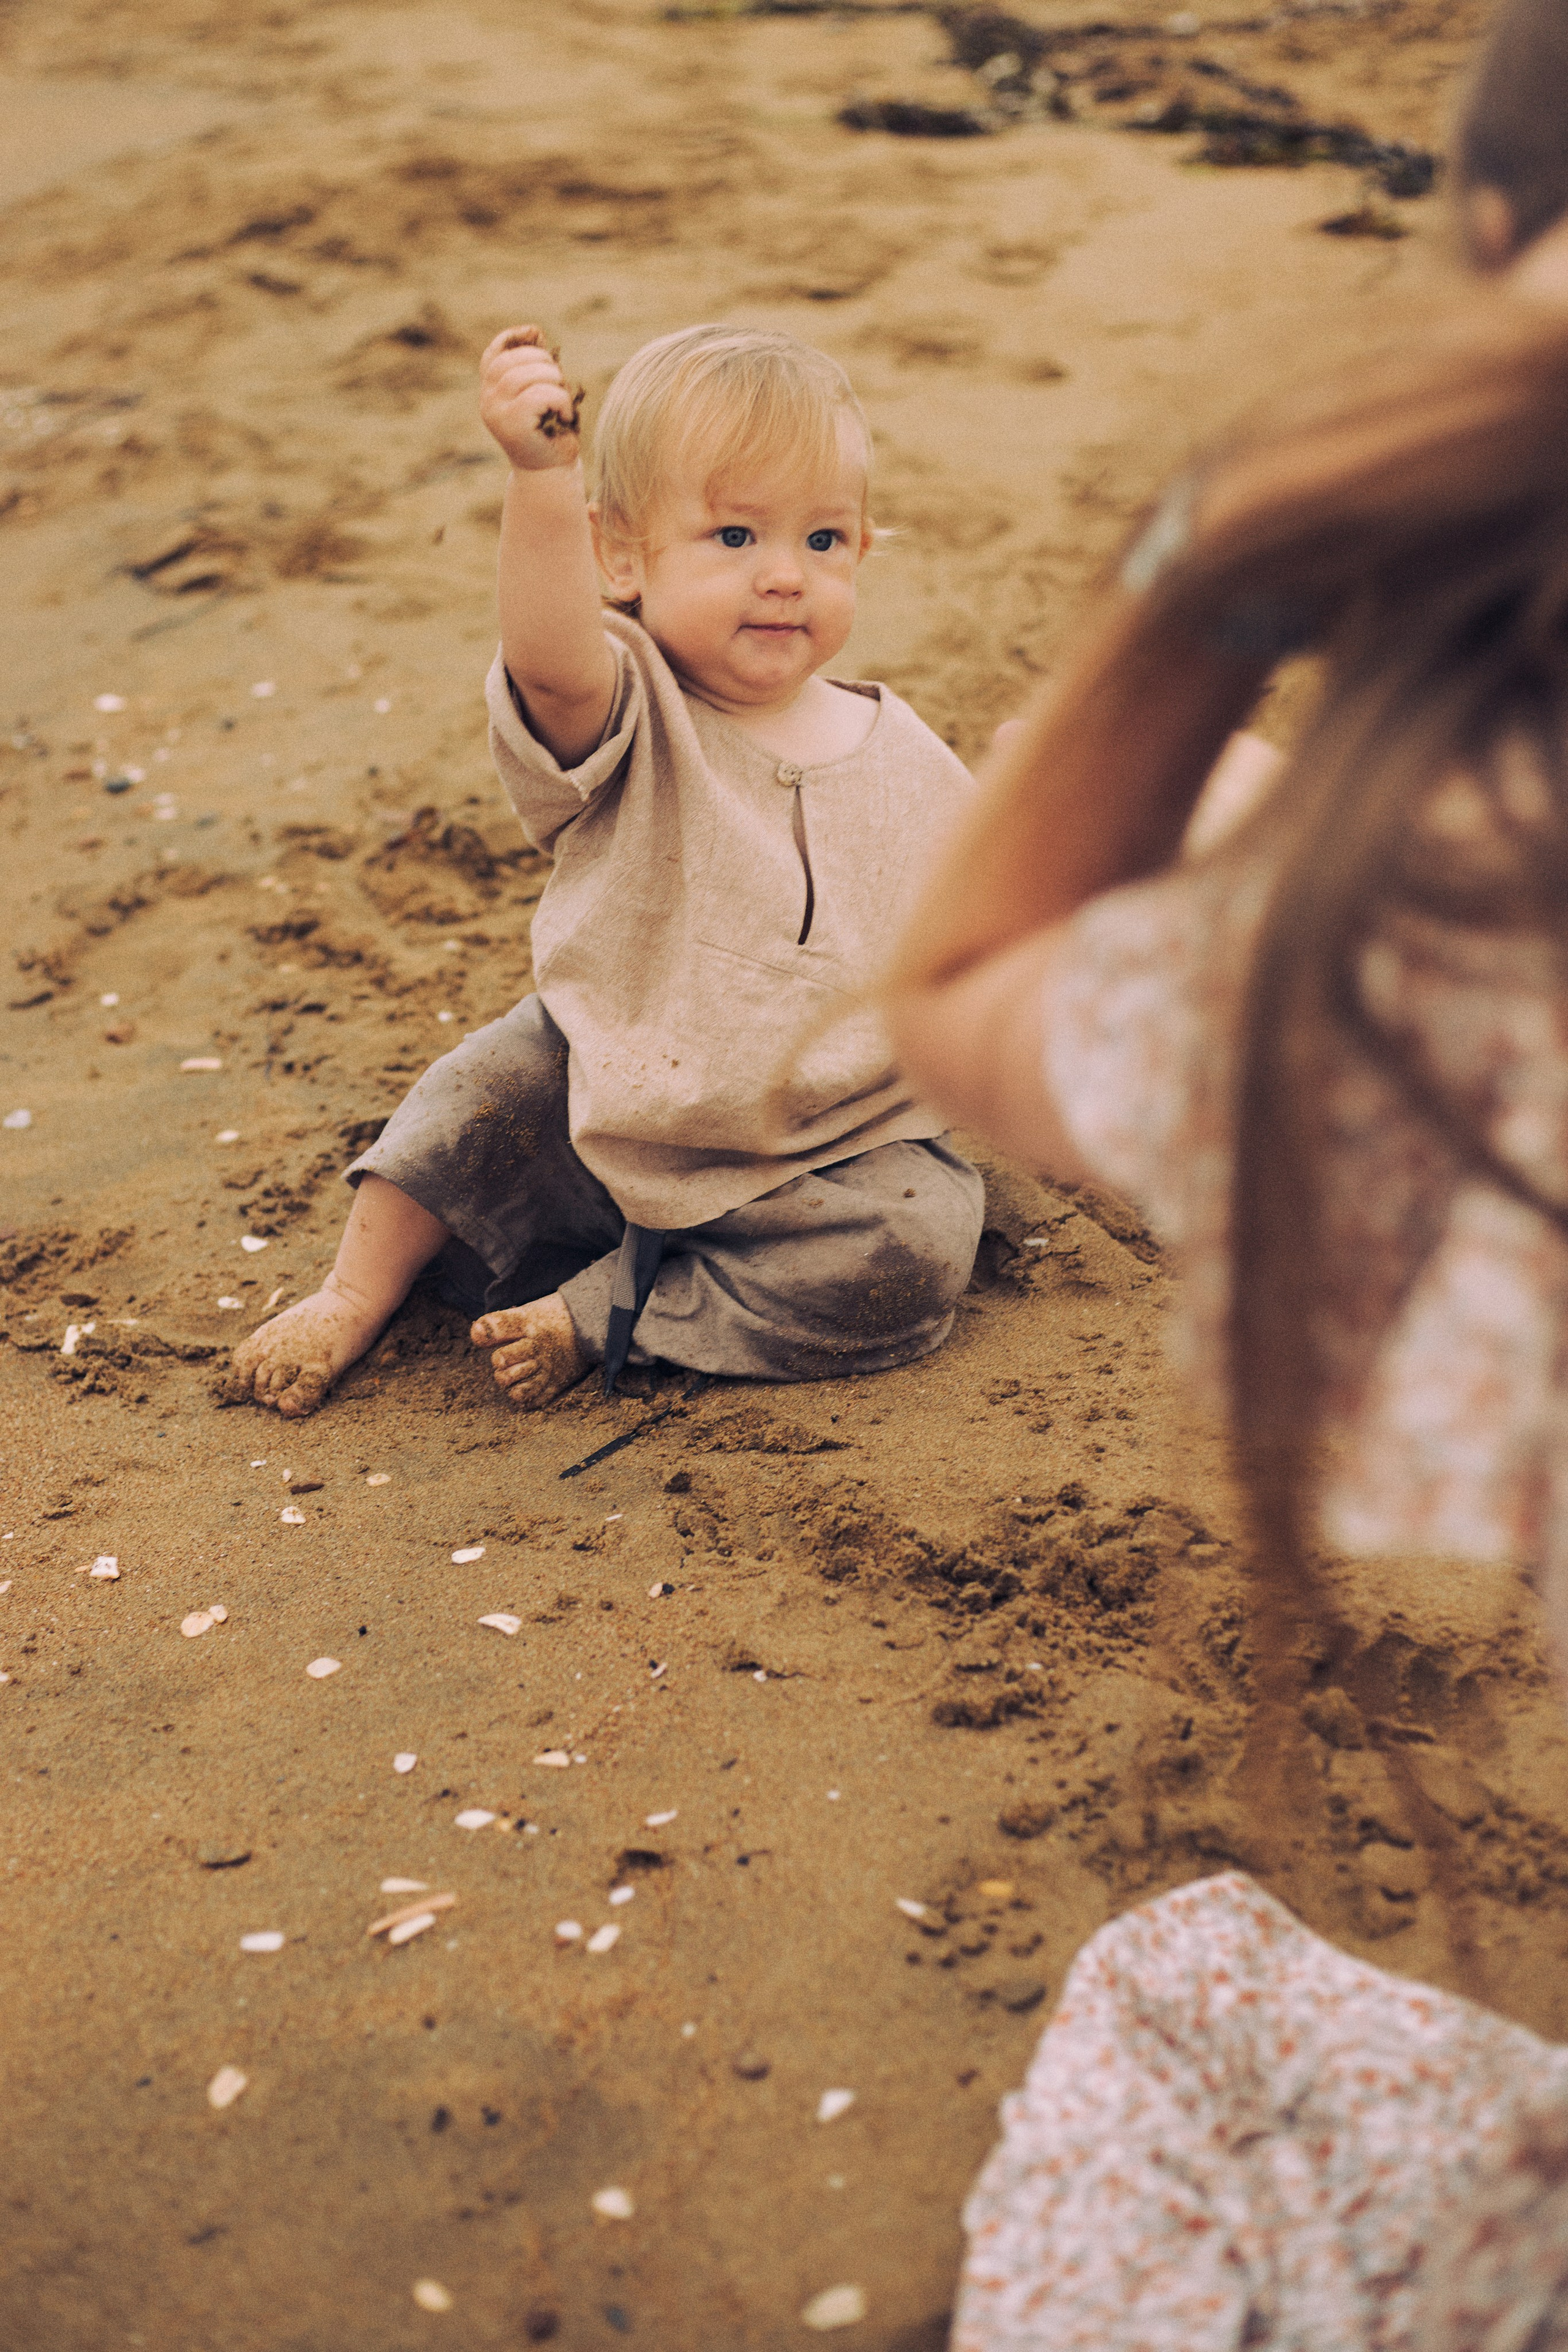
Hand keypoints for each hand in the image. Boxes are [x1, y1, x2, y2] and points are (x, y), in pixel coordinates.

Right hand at [479, 325, 583, 469]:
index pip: (493, 354)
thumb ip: (533, 368)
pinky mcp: (511, 424)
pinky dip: (559, 400)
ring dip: (554, 381)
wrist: (550, 474)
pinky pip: (539, 394)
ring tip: (563, 401)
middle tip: (560, 384)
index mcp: (491, 391)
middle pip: (511, 360)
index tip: (537, 333)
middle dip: (544, 362)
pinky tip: (566, 416)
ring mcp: (495, 412)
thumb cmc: (550, 433)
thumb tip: (535, 332)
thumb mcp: (540, 394)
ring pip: (525, 375)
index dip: (513, 337)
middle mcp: (487, 400)